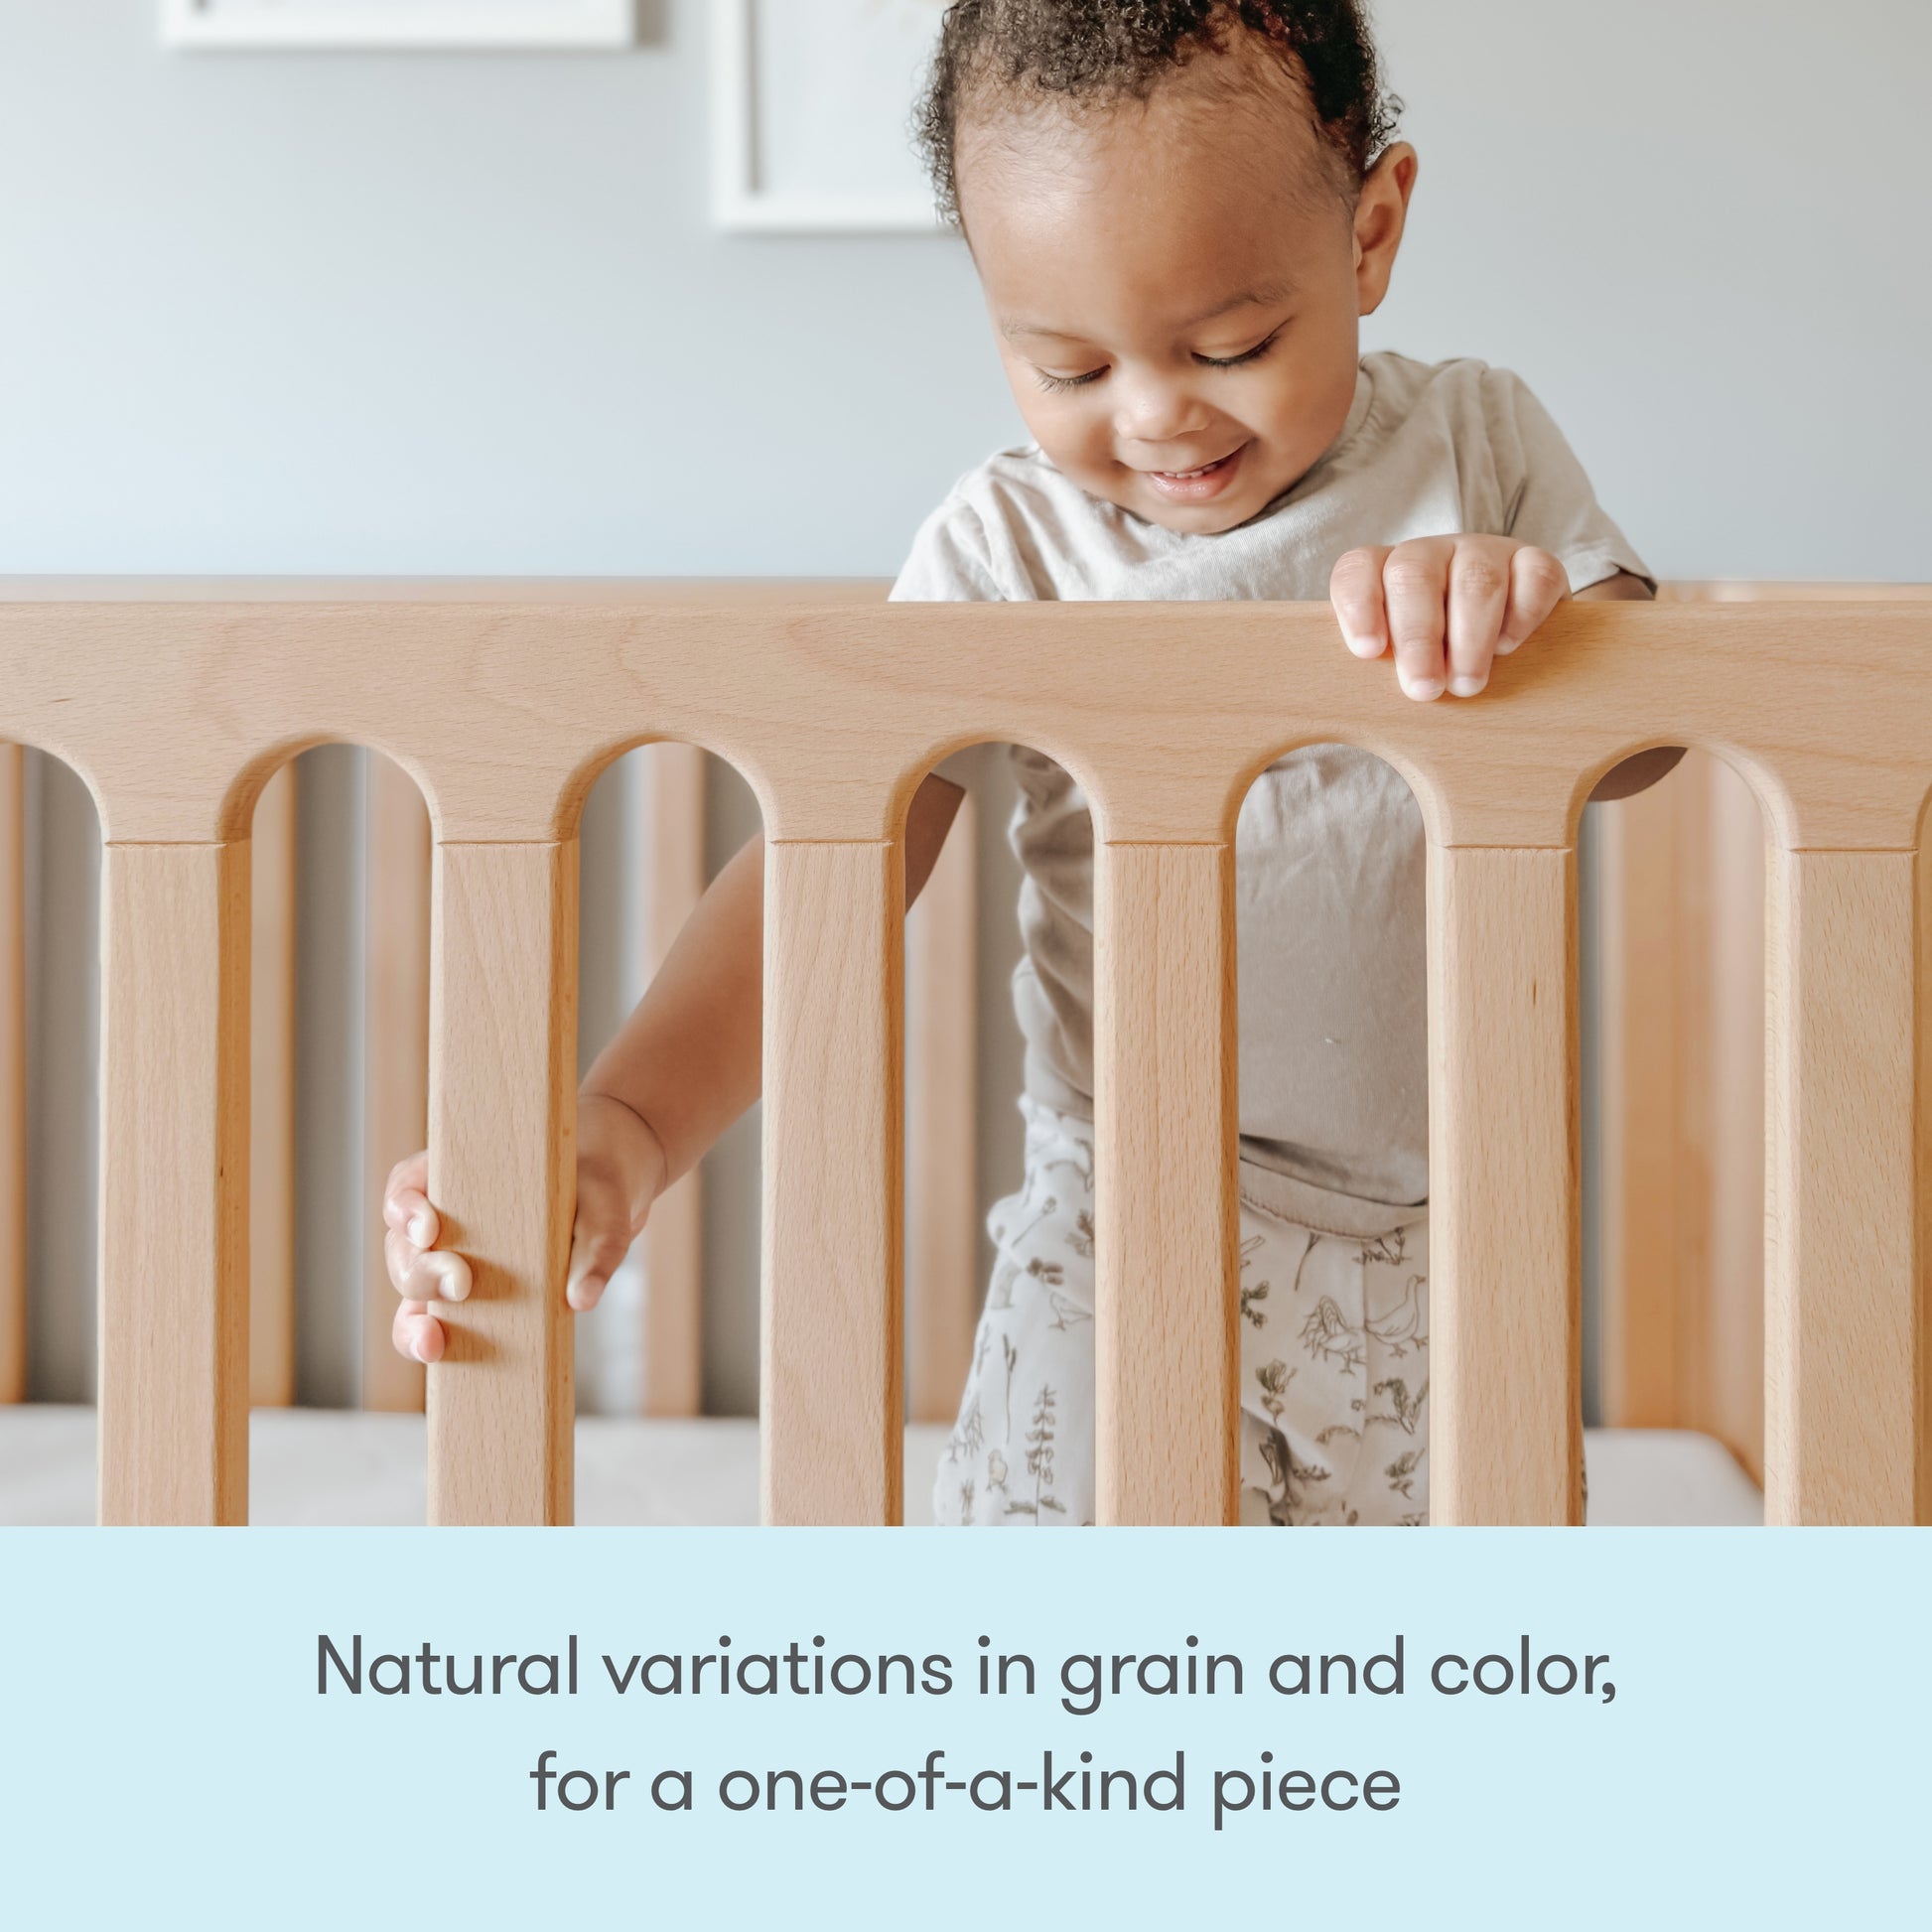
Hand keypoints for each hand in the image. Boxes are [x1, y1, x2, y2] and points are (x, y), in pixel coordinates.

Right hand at [383, 1092, 669, 1364]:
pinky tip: (441, 1356)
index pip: (409, 1186)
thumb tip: (580, 1301)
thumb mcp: (608, 1198)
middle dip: (420, 1273)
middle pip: (404, 1247)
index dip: (406, 1210)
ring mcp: (458, 1260)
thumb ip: (599, 1244)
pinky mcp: (478, 1298)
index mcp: (461, 1173)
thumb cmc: (603, 1177)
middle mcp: (448, 1218)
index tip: (431, 1231)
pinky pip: (443, 1322)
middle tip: (461, 1286)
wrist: (622, 1190)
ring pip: (415, 1292)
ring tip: (432, 1343)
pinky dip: (433, 1341)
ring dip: (415, 1320)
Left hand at [1329, 535, 1570, 700]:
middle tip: (1424, 689)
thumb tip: (1366, 713)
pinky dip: (1521, 614)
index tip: (1368, 651)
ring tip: (1467, 685)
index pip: (1358, 569)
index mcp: (1386, 573)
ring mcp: (1484, 552)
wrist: (1511, 647)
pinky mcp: (1534, 563)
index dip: (1358, 605)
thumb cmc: (1439, 663)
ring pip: (1475, 580)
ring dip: (1469, 637)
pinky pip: (1533, 576)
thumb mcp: (1401, 666)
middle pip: (1413, 575)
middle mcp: (1433, 554)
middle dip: (1417, 636)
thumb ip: (1381, 672)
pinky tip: (1508, 647)